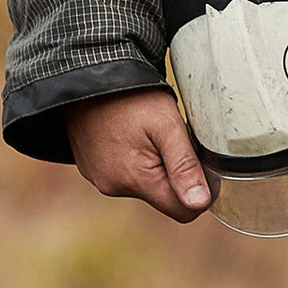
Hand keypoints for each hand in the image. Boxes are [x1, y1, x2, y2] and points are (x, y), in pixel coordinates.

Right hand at [67, 86, 210, 222]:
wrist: (87, 77)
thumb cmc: (130, 97)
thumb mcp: (167, 125)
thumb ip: (184, 165)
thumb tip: (200, 203)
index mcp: (136, 180)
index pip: (184, 211)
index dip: (200, 190)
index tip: (198, 160)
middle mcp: (114, 187)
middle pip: (163, 197)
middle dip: (174, 173)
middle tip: (169, 138)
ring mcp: (100, 179)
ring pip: (144, 185)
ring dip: (154, 165)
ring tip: (146, 131)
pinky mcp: (92, 169)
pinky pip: (124, 175)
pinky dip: (134, 159)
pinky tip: (129, 134)